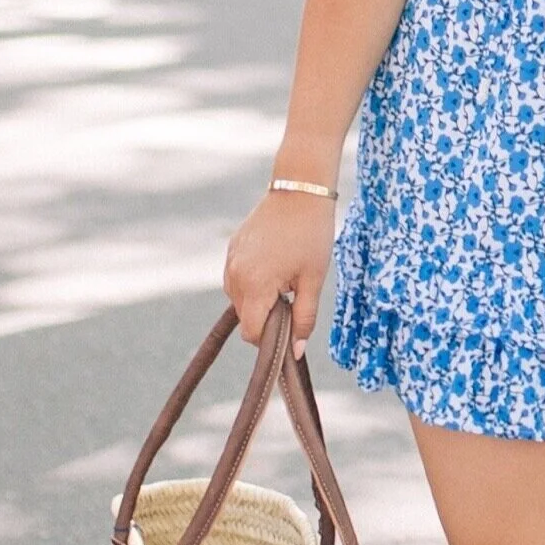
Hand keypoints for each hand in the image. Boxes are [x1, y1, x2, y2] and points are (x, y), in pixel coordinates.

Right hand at [222, 190, 337, 356]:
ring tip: (286, 278)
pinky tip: (275, 264)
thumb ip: (304, 318)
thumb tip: (295, 352)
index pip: (251, 332)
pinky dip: (253, 281)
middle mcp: (234, 275)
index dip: (271, 338)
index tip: (290, 327)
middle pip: (245, 317)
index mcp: (254, 285)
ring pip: (239, 298)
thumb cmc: (312, 236)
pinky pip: (237, 278)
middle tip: (293, 297)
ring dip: (259, 299)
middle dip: (267, 317)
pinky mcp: (232, 248)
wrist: (299, 192)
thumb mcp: (313, 280)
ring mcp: (230, 260)